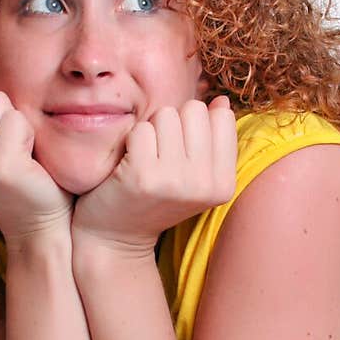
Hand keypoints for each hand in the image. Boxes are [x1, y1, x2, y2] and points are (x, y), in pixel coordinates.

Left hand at [71, 97, 236, 257]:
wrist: (115, 238)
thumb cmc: (153, 199)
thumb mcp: (194, 177)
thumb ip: (212, 140)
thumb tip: (221, 101)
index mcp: (224, 184)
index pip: (222, 117)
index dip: (196, 124)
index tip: (182, 151)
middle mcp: (205, 184)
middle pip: (194, 110)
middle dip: (174, 124)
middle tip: (160, 155)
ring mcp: (175, 180)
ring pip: (167, 115)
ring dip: (151, 130)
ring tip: (145, 159)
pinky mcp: (143, 175)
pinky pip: (141, 129)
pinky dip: (131, 140)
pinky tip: (129, 164)